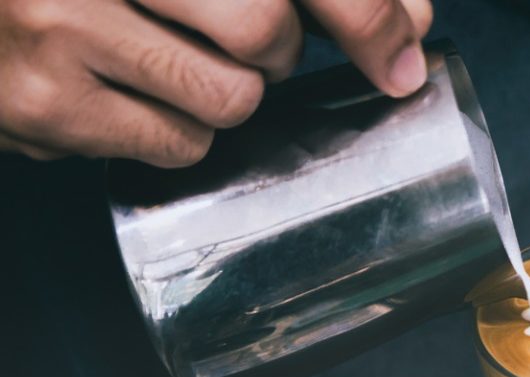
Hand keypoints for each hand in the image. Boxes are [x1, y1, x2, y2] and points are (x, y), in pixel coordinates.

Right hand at [0, 0, 430, 165]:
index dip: (366, 13)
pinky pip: (180, 144)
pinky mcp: (49, 104)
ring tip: (173, 65)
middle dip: (279, 51)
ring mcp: (63, 23)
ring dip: (229, 95)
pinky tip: (132, 97)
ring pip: (232, 96)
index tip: (402, 51)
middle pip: (267, 27)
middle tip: (248, 46)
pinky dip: (180, 132)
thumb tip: (415, 26)